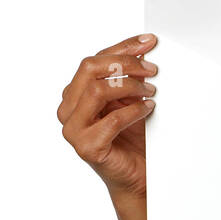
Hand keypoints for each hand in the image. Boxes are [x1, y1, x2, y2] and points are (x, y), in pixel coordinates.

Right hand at [57, 33, 157, 201]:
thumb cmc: (133, 140)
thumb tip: (143, 50)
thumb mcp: (130, 100)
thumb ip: (127, 77)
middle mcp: (68, 110)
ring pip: (97, 90)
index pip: (94, 61)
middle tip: (152, 70)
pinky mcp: (87, 148)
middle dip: (125, 64)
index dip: (123, 48)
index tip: (149, 42)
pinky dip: (134, 111)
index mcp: (74, 94)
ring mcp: (73, 130)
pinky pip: (112, 120)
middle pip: (90, 69)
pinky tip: (148, 109)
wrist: (138, 178)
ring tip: (151, 92)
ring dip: (130, 86)